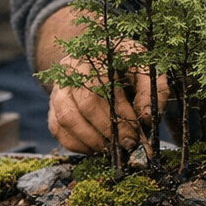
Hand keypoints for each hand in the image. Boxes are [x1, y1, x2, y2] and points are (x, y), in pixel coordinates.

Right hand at [45, 52, 166, 153]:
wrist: (99, 57)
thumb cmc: (126, 64)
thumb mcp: (145, 67)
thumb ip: (152, 89)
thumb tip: (145, 117)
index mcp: (95, 56)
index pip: (103, 90)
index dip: (119, 116)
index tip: (135, 134)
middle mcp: (71, 69)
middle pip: (83, 106)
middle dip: (106, 131)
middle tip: (125, 145)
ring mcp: (59, 87)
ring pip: (65, 119)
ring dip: (90, 140)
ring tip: (110, 148)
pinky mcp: (53, 104)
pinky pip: (57, 129)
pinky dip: (75, 143)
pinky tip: (95, 147)